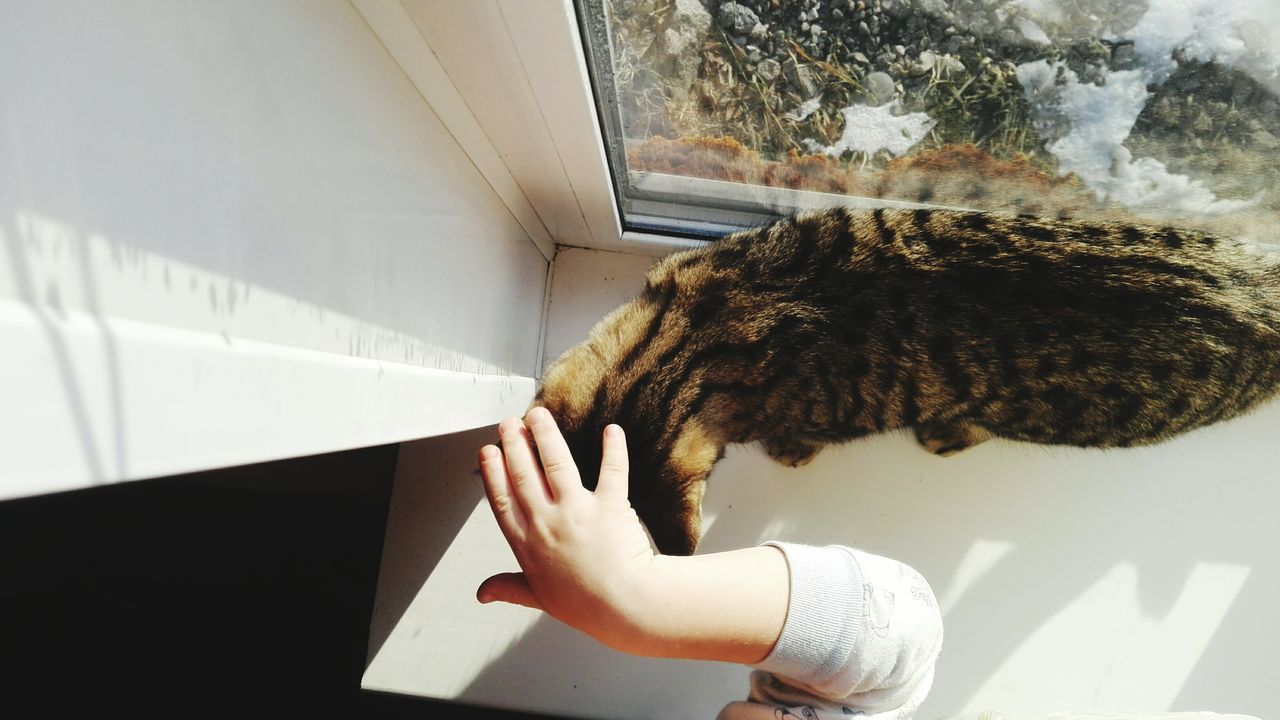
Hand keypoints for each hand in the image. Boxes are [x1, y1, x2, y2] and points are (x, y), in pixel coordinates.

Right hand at [477, 407, 658, 652]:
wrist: (626, 608)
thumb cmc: (586, 606)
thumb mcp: (538, 598)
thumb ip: (509, 587)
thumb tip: (483, 592)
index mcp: (528, 545)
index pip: (503, 502)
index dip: (493, 474)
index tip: (487, 452)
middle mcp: (548, 524)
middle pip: (523, 475)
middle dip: (513, 444)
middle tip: (509, 423)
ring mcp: (577, 512)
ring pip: (556, 464)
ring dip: (545, 435)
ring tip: (539, 415)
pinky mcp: (609, 506)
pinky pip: (612, 469)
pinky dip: (613, 447)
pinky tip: (611, 430)